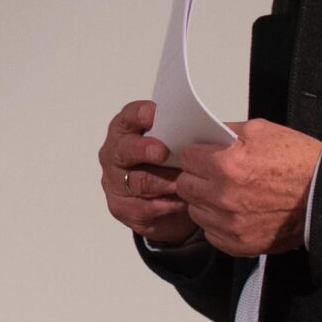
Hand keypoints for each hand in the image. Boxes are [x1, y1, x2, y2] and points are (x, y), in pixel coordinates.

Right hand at [99, 100, 196, 244]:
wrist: (172, 204)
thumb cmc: (174, 167)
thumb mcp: (179, 146)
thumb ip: (183, 135)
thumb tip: (207, 127)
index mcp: (127, 131)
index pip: (128, 117)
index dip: (139, 114)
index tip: (154, 114)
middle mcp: (116, 154)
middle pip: (125, 149)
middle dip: (144, 149)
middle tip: (162, 152)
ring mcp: (114, 181)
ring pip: (137, 182)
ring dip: (163, 182)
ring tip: (183, 183)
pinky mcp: (120, 207)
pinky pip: (143, 207)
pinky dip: (165, 205)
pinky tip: (181, 202)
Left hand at [174, 119, 321, 256]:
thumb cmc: (300, 162)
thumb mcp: (262, 130)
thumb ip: (226, 131)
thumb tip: (203, 135)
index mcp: (227, 165)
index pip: (186, 158)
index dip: (197, 154)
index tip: (205, 156)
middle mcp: (223, 197)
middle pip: (185, 185)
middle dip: (197, 177)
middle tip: (216, 175)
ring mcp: (230, 224)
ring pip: (195, 210)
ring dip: (206, 201)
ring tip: (229, 194)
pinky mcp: (238, 243)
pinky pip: (210, 232)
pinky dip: (219, 223)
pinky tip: (236, 212)